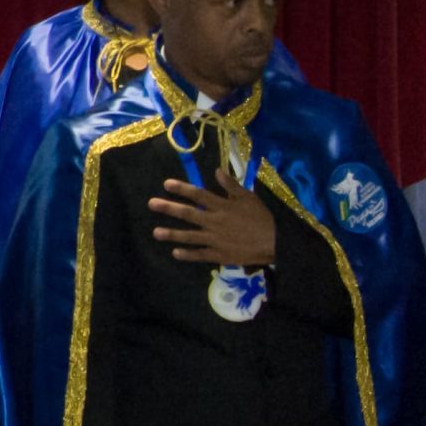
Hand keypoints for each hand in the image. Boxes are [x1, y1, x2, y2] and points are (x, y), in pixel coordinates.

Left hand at [150, 171, 275, 267]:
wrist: (274, 242)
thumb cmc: (262, 218)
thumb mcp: (248, 197)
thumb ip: (231, 185)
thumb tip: (216, 170)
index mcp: (222, 206)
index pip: (198, 195)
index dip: (182, 188)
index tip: (166, 184)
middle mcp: (215, 222)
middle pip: (188, 214)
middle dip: (169, 208)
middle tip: (151, 204)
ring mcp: (215, 240)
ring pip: (190, 236)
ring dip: (172, 234)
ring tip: (156, 232)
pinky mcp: (219, 255)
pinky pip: (200, 255)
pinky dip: (187, 254)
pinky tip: (175, 253)